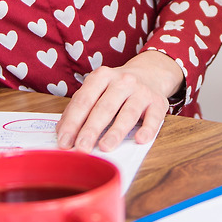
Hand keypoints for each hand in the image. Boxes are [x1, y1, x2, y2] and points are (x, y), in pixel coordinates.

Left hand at [54, 51, 181, 151]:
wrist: (150, 73)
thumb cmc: (116, 88)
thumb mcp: (97, 90)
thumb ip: (80, 108)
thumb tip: (62, 132)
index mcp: (102, 76)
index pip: (84, 100)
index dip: (72, 122)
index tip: (64, 142)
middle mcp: (123, 81)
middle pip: (104, 107)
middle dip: (91, 129)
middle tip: (81, 148)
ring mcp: (142, 91)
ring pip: (128, 112)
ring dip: (116, 131)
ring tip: (105, 147)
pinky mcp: (158, 102)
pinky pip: (154, 117)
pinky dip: (147, 129)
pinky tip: (140, 140)